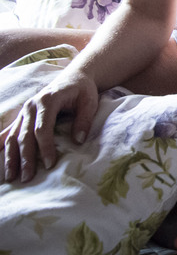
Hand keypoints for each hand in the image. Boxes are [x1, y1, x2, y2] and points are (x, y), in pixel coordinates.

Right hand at [2, 67, 98, 183]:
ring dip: (10, 157)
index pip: (42, 129)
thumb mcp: (89, 102)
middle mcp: (31, 106)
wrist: (73, 76)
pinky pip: (7, 132)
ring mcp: (23, 111)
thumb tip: (79, 141)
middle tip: (27, 178)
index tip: (49, 164)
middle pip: (24, 136)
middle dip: (25, 158)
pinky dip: (0, 144)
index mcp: (47, 101)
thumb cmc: (82, 90)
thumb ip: (84, 120)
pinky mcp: (21, 116)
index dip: (45, 147)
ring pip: (12, 136)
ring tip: (11, 177)